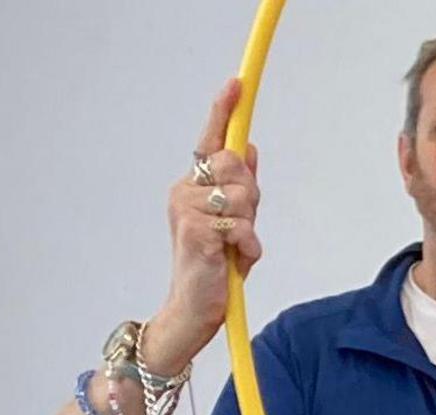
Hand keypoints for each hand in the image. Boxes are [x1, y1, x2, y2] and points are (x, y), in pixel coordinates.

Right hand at [152, 80, 264, 366]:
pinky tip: (233, 261)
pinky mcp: (195, 232)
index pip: (211, 142)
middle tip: (240, 230)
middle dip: (251, 198)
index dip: (224, 111)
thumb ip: (240, 189)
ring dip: (250, 228)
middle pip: (238, 167)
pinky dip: (248, 247)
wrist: (195, 309)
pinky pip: (242, 227)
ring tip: (234, 249)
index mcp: (193, 186)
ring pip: (243, 197)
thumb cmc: (215, 268)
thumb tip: (249, 148)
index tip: (236, 83)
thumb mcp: (234, 224)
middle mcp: (184, 191)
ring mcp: (186, 210)